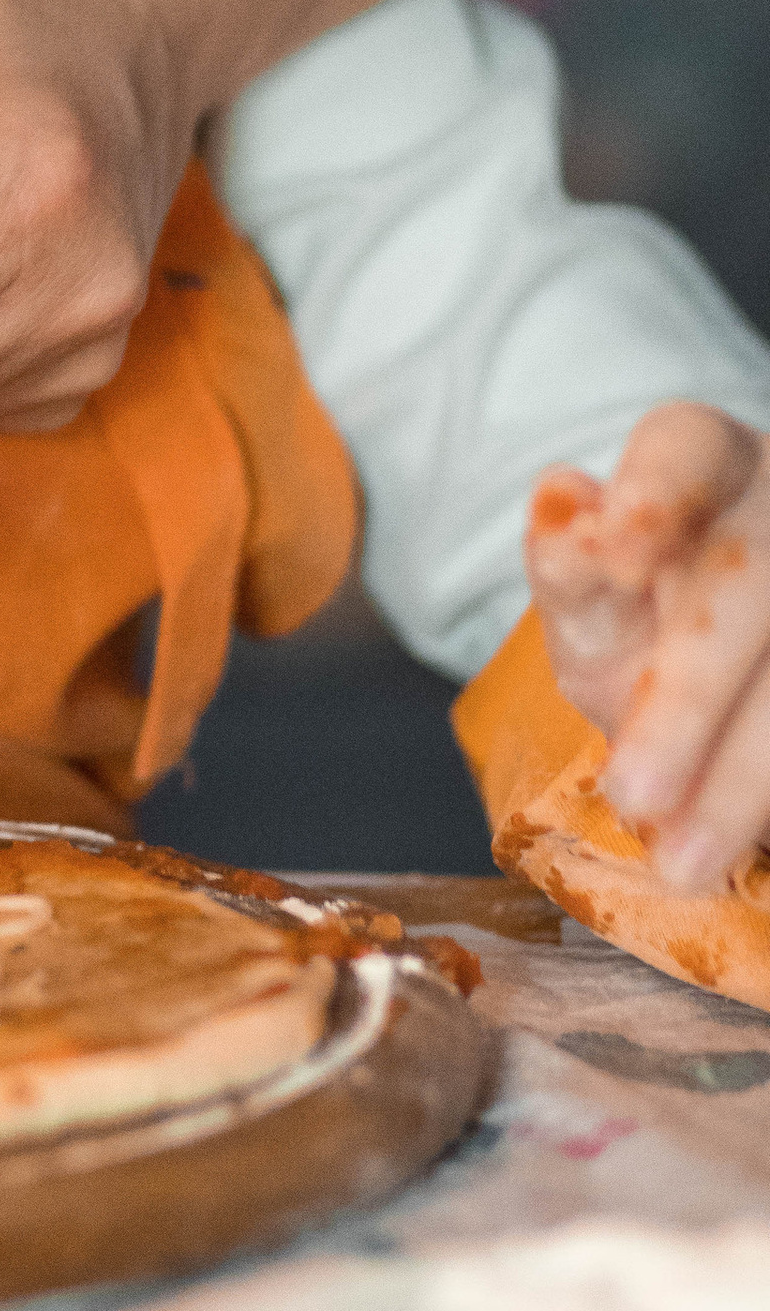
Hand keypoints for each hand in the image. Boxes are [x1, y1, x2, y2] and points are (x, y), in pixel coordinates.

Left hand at [527, 403, 769, 892]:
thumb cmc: (649, 618)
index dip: (655, 495)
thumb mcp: (594, 604)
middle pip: (745, 584)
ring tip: (681, 862)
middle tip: (631, 794)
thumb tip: (561, 508)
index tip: (610, 549)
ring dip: (745, 779)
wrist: (720, 678)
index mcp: (706, 463)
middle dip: (689, 698)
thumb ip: (574, 572)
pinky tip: (749, 850)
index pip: (686, 448)